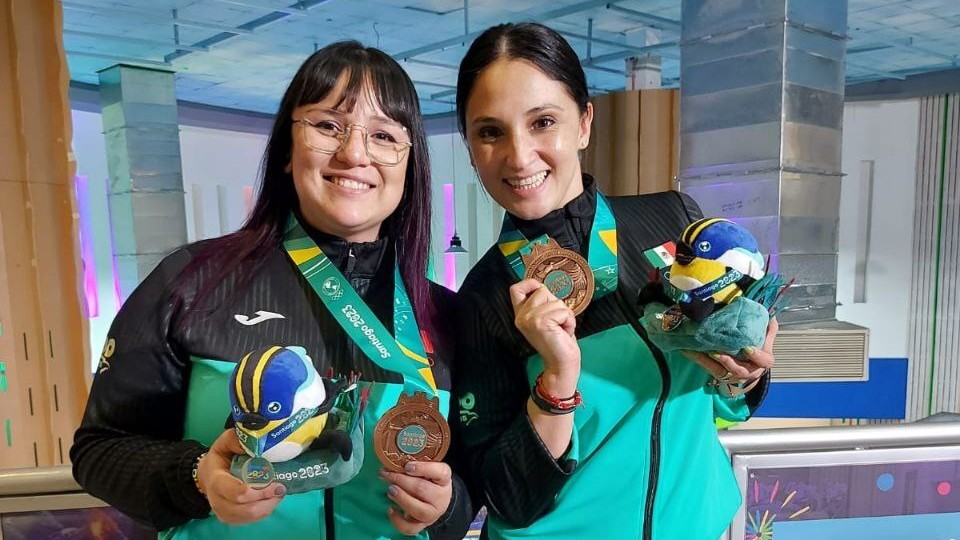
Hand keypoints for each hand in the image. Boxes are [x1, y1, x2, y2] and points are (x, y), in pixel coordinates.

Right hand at [198, 429, 285, 524]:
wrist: (208, 474)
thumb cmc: (221, 456)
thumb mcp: (225, 443)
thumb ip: (237, 440)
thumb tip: (257, 441)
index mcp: (216, 480)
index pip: (237, 492)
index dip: (259, 491)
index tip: (277, 483)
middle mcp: (218, 501)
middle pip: (247, 509)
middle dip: (268, 500)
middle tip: (282, 488)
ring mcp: (224, 513)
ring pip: (251, 517)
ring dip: (269, 506)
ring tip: (279, 493)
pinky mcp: (232, 519)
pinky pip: (252, 520)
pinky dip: (265, 511)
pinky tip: (271, 499)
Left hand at [379, 461, 452, 534]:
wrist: (437, 501)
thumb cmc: (429, 480)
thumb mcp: (428, 469)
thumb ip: (416, 465)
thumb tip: (393, 461)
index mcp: (444, 479)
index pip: (440, 472)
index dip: (423, 468)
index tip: (407, 466)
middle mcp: (441, 497)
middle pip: (423, 489)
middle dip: (402, 481)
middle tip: (387, 475)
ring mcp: (432, 513)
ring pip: (418, 510)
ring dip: (401, 499)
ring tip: (389, 490)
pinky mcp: (422, 525)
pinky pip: (411, 528)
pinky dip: (398, 521)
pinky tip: (390, 510)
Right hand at [510, 279, 580, 394]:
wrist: (560, 365)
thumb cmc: (558, 342)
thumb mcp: (546, 318)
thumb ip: (541, 304)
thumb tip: (543, 287)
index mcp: (520, 314)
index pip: (516, 288)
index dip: (530, 284)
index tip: (541, 292)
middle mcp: (521, 316)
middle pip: (542, 290)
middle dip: (556, 304)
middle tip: (557, 323)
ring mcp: (529, 319)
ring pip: (556, 301)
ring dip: (565, 314)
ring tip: (561, 329)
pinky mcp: (541, 322)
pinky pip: (563, 311)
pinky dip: (569, 321)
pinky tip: (564, 333)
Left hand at [684, 317, 777, 392]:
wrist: (750, 366)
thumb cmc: (758, 348)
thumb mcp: (764, 337)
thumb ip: (767, 327)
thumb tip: (768, 312)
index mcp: (763, 362)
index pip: (763, 361)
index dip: (756, 356)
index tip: (746, 348)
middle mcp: (749, 372)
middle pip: (739, 370)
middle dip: (727, 361)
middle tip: (715, 351)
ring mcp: (733, 376)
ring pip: (720, 371)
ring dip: (708, 361)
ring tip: (697, 349)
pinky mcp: (719, 375)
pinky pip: (708, 369)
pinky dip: (698, 359)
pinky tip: (688, 349)